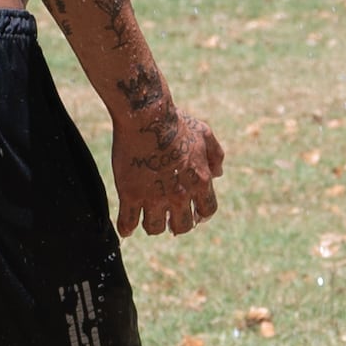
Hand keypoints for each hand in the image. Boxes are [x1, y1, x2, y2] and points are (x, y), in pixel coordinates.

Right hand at [113, 105, 224, 236]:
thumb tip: (218, 173)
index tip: (193, 212)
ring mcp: (154, 197)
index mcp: (200, 181)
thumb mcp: (204, 134)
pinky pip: (128, 223)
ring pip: (155, 228)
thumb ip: (215, 155)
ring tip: (147, 217)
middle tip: (168, 217)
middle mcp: (180, 194)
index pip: (207, 211)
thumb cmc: (175, 122)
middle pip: (182, 226)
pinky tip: (127, 228)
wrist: (146, 116)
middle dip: (177, 223)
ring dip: (153, 225)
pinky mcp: (131, 195)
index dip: (200, 213)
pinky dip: (127, 228)